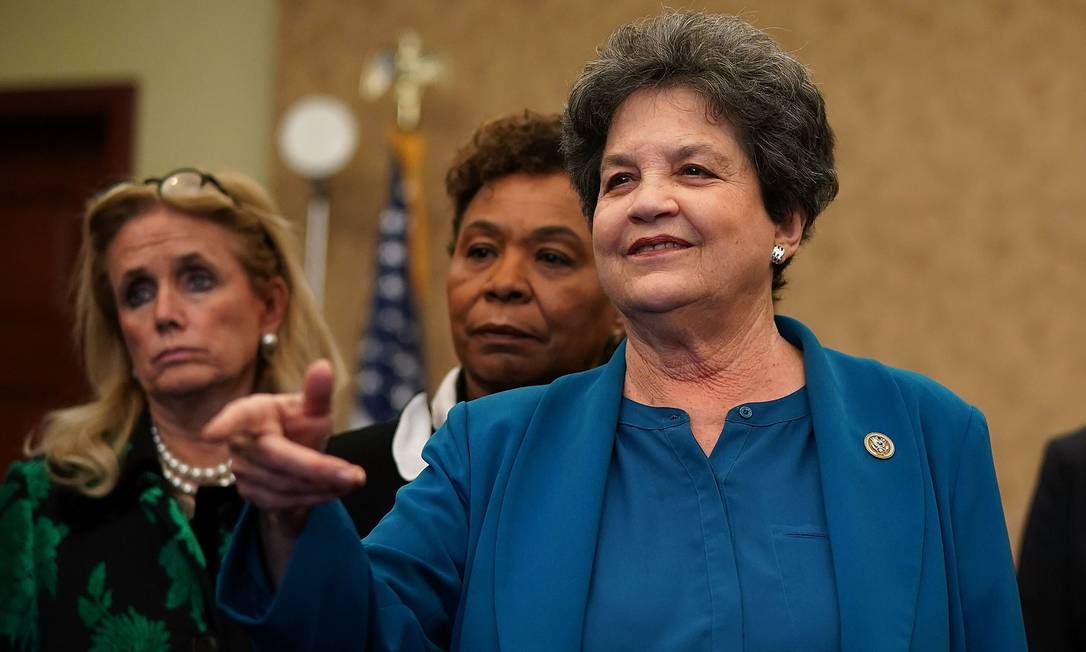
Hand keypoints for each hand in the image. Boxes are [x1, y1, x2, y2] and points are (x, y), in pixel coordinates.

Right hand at [204, 360, 365, 511]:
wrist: (292, 458)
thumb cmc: (298, 425)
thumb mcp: (312, 408)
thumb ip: (317, 392)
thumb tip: (324, 366)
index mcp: (252, 412)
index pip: (237, 417)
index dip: (225, 424)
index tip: (212, 434)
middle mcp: (241, 443)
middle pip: (278, 458)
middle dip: (319, 469)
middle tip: (356, 476)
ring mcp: (242, 471)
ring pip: (285, 485)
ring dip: (322, 486)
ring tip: (354, 479)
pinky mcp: (251, 495)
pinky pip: (285, 502)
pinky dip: (315, 498)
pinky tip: (338, 489)